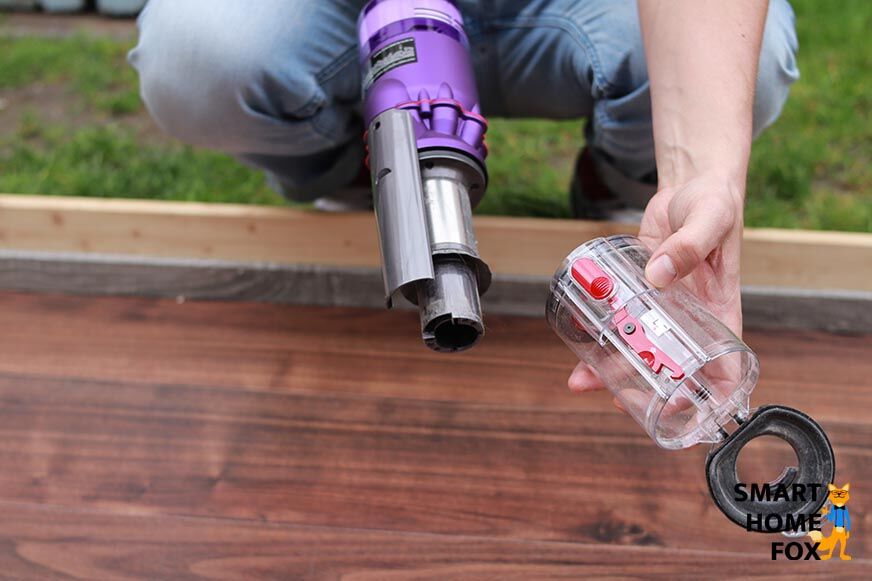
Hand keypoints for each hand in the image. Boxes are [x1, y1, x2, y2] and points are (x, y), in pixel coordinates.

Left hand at [568, 174, 744, 401]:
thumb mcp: (709, 221)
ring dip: (612, 365)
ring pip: (638, 345)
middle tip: (617, 401)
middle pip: (669, 365)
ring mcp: (662, 305)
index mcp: (720, 310)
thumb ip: (687, 246)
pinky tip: (577, 340)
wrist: (691, 183)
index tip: (681, 411)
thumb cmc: (714, 203)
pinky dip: (600, 330)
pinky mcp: (638, 289)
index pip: (722, 365)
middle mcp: (690, 315)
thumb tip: (656, 276)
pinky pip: (619, 316)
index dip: (706, 395)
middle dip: (644, 389)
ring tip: (582, 380)